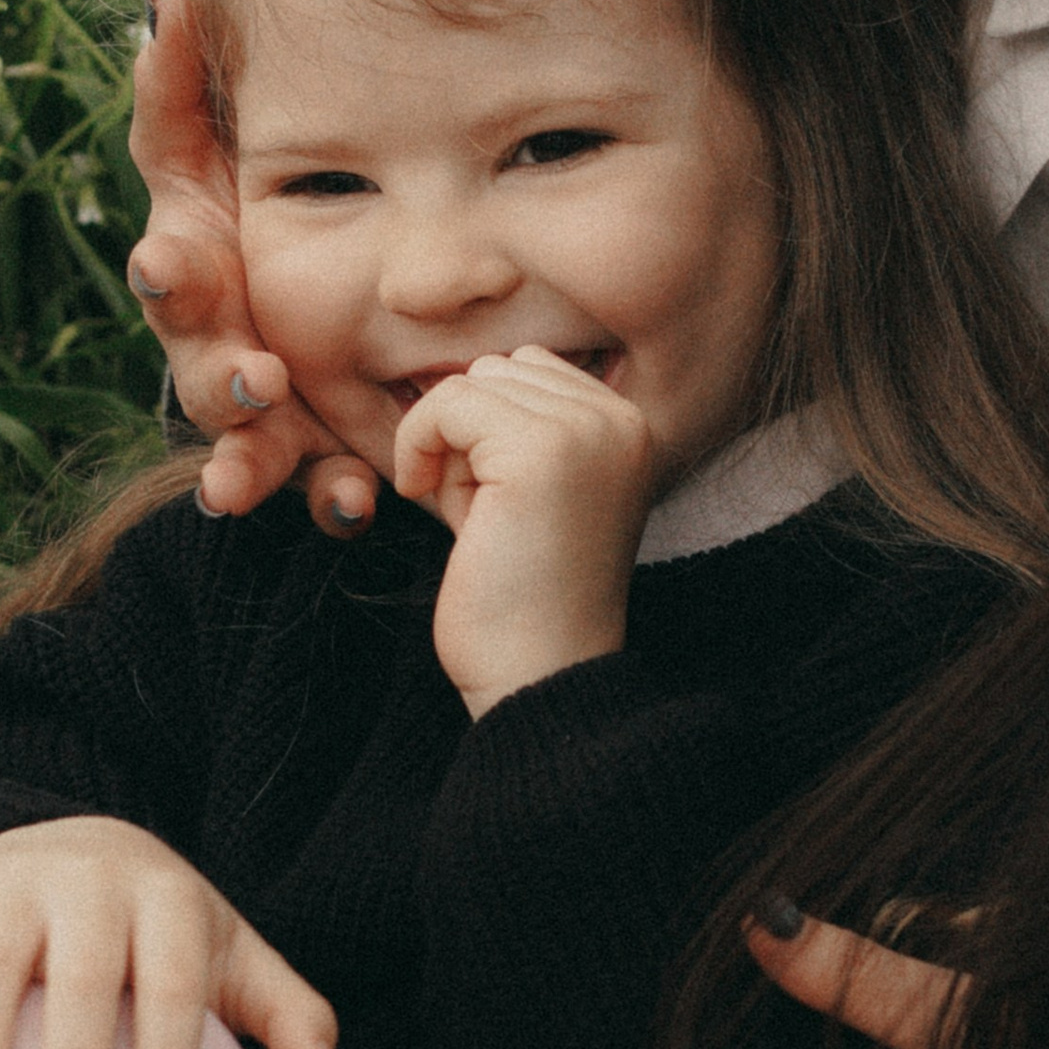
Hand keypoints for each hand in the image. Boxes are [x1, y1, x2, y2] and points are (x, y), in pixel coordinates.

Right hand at [127, 0, 379, 537]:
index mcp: (192, 248)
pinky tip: (353, 506)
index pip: (167, 246)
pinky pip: (306, 479)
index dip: (165, 267)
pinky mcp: (298, 446)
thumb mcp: (215, 141)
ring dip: (243, 456)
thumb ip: (184, 81)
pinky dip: (325, 496)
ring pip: (236, 431)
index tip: (170, 261)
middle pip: (196, 352)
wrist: (308, 302)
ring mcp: (248, 392)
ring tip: (249, 483)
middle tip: (255, 376)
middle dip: (219, 370)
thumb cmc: (251, 199)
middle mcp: (209, 326)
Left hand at [396, 344, 654, 714]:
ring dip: (447, 443)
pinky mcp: (541, 452)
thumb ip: (510, 432)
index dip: (487, 428)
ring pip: (473, 382)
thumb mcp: (529, 494)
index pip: (532, 371)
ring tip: (470, 513)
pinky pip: (448, 403)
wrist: (540, 678)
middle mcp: (621, 420)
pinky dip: (417, 443)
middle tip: (477, 511)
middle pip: (502, 370)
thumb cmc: (523, 599)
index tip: (485, 499)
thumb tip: (455, 379)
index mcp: (630, 429)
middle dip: (469, 434)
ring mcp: (586, 432)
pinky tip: (422, 496)